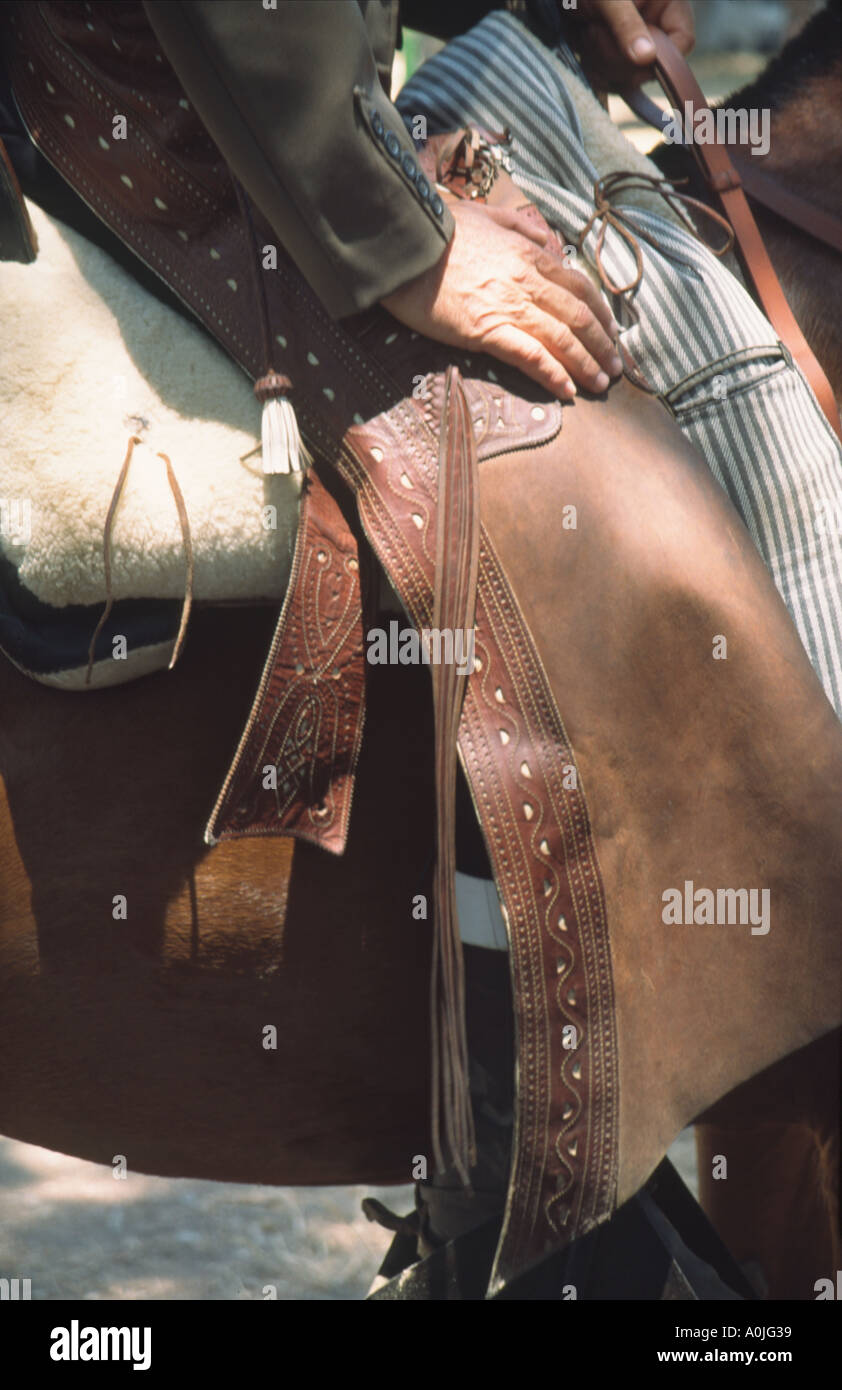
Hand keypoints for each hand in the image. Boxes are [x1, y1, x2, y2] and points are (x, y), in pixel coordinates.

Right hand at [380, 196, 621, 398]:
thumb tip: (544, 238)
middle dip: (602, 345)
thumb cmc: (438, 230)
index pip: (579, 287)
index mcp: (529, 254)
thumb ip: (519, 225)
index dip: (601, 313)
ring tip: (600, 385)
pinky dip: (553, 374)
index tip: (610, 332)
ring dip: (586, 365)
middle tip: (615, 367)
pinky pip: (530, 356)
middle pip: (579, 316)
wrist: (403, 245)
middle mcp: (527, 282)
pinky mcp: (487, 331)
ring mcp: (509, 307)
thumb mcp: (485, 213)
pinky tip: (567, 391)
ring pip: (562, 339)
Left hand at [570, 0, 694, 89]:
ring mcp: (635, 44)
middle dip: (619, 57)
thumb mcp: (609, 0)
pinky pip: (611, 81)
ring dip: (601, 61)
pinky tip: (584, 46)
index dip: (664, 59)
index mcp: (667, 4)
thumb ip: (627, 25)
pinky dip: (594, 69)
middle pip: (651, 67)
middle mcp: (654, 25)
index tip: (638, 59)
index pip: (683, 41)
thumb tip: (647, 58)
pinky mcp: (616, 57)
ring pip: (627, 77)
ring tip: (587, 30)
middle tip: (596, 31)